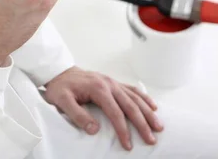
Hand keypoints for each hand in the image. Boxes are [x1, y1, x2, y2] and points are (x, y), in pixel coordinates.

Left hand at [45, 67, 162, 150]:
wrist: (59, 72)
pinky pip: (132, 89)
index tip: (128, 145)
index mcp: (98, 88)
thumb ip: (77, 115)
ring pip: (135, 97)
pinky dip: (144, 97)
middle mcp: (109, 84)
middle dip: (142, 123)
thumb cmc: (60, 87)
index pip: (115, 112)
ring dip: (148, 112)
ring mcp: (112, 82)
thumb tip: (94, 130)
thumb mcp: (62, 101)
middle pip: (130, 105)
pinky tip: (153, 106)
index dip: (123, 130)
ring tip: (159, 126)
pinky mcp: (113, 83)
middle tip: (152, 139)